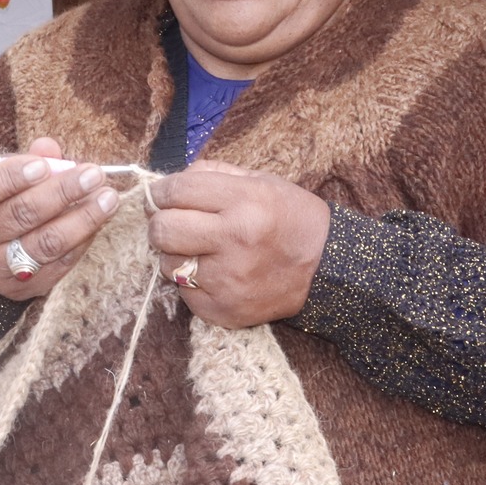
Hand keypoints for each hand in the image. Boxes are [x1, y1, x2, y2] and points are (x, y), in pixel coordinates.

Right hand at [0, 137, 121, 300]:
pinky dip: (82, 240)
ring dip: (82, 218)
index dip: (10, 177)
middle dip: (62, 192)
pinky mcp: (19, 288)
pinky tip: (98, 220)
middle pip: (19, 215)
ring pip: (44, 243)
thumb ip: (26, 160)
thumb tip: (50, 149)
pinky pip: (58, 264)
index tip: (43, 165)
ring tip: (107, 198)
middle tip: (93, 174)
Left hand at [147, 161, 331, 327]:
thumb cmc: (290, 218)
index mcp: (244, 201)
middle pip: (162, 229)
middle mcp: (234, 239)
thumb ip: (211, 175)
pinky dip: (192, 282)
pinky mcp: (224, 310)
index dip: (159, 191)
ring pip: (167, 264)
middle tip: (174, 223)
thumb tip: (165, 186)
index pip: (177, 191)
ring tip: (201, 250)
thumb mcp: (260, 181)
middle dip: (161, 223)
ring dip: (177, 255)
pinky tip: (215, 273)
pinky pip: (184, 293)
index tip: (159, 195)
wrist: (326, 269)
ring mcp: (228, 279)